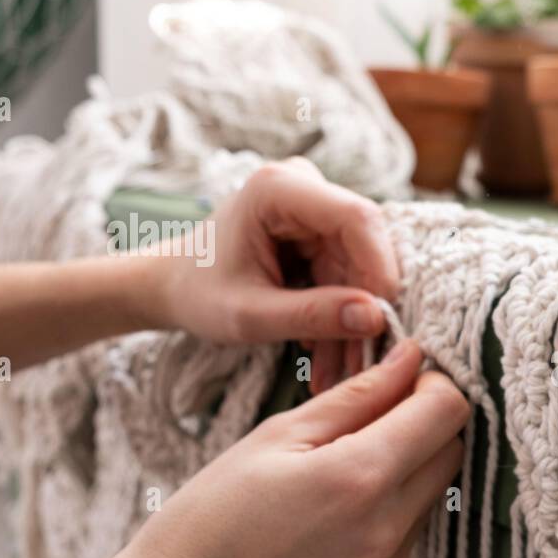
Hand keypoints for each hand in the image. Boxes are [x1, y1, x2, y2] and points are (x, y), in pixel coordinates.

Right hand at [94, 339, 467, 557]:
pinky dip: (391, 508)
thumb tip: (410, 358)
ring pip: (434, 493)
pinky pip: (410, 533)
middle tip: (371, 412)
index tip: (398, 377)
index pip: (448, 411)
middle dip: (426, 421)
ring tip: (343, 462)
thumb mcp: (277, 435)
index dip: (430, 384)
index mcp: (362, 477)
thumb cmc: (210, 515)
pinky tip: (337, 508)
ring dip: (409, 466)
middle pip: (451, 451)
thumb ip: (357, 395)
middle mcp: (388, 528)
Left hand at [146, 157, 398, 392]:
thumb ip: (312, 315)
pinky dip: (343, 316)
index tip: (382, 321)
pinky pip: (351, 275)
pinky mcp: (322, 231)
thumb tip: (376, 318)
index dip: (380, 268)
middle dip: (367, 306)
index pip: (356, 218)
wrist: (175, 286)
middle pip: (365, 245)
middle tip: (362, 363)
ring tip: (339, 371)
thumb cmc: (199, 294)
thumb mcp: (250, 315)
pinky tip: (330, 355)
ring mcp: (316, 207)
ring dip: (355, 321)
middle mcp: (304, 186)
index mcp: (278, 189)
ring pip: (362, 267)